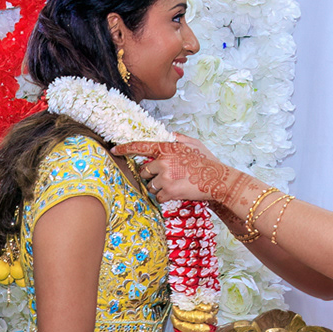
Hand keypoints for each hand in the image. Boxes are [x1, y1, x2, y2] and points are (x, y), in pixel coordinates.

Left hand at [114, 136, 240, 206]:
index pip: (140, 147)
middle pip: (144, 172)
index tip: (114, 150)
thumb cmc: (207, 162)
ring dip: (159, 187)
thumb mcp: (193, 143)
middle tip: (167, 177)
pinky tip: (178, 192)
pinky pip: (158, 196)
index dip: (125, 148)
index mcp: (167, 148)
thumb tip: (168, 134)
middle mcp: (163, 161)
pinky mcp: (169, 191)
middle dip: (151, 176)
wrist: (218, 180)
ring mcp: (166, 177)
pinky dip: (165, 197)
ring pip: (151, 185)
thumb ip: (178, 138)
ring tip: (176, 184)